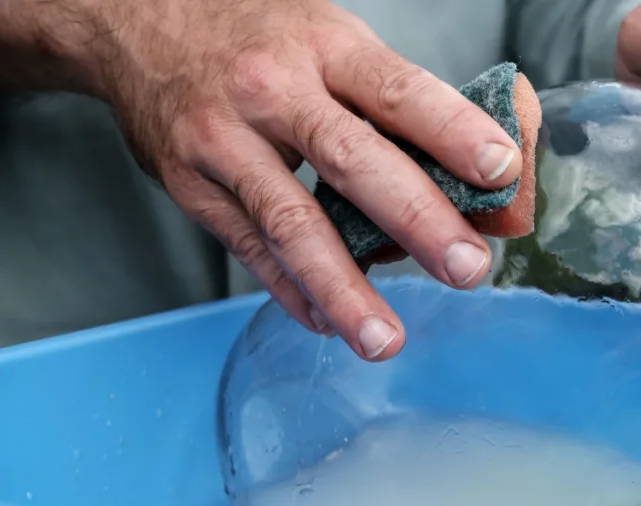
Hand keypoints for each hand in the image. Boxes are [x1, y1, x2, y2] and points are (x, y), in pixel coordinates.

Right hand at [76, 0, 522, 359]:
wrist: (139, 20)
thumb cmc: (260, 35)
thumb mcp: (330, 39)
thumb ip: (395, 103)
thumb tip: (476, 174)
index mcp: (323, 47)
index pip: (399, 92)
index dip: (453, 131)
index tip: (502, 171)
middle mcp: (271, 91)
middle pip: (352, 161)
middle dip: (417, 219)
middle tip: (467, 268)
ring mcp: (224, 141)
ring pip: (291, 223)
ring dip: (343, 288)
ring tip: (386, 339)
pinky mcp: (193, 185)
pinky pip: (250, 249)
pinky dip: (292, 291)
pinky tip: (327, 322)